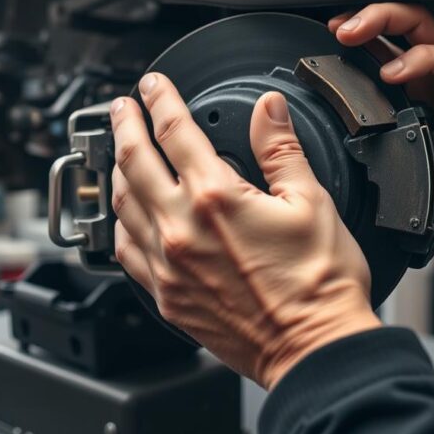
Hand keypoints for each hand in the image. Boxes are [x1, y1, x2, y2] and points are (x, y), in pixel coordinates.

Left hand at [110, 73, 380, 388]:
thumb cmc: (318, 285)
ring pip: (121, 205)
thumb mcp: (312, 201)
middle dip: (124, 125)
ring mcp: (168, 266)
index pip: (174, 131)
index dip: (160, 99)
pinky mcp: (166, 296)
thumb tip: (269, 109)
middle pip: (133, 161)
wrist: (313, 349)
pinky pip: (126, 253)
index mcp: (216, 198)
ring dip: (115, 170)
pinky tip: (125, 217)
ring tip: (119, 153)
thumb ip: (281, 149)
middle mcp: (181, 229)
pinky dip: (120, 225)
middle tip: (120, 107)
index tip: (153, 85)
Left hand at [331, 4, 433, 276]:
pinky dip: (422, 59)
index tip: (330, 30)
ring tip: (356, 37)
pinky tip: (396, 72)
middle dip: (368, 16)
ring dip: (386, 25)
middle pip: (405, 20)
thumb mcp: (393, 143)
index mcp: (417, 78)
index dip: (359, 26)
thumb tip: (328, 109)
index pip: (388, 35)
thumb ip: (370, 119)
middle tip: (340, 28)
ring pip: (426, 28)